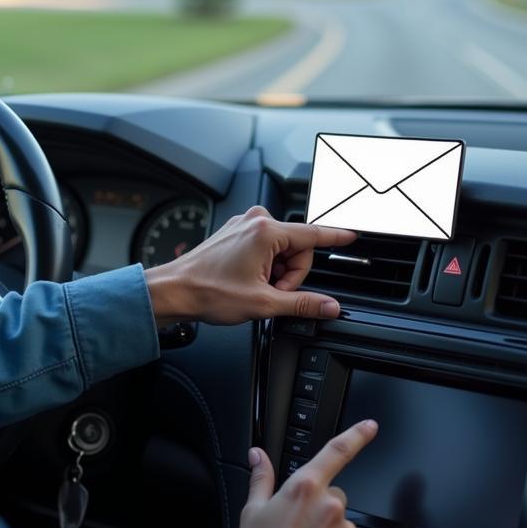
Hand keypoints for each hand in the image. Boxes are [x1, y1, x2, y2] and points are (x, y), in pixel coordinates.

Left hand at [144, 205, 356, 325]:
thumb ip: (302, 304)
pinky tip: (248, 280)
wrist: (173, 291)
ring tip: (256, 289)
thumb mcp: (262, 304)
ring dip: (276, 273)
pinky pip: (265, 248)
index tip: (352, 236)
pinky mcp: (236, 233)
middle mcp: (256, 221)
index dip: (336, 238)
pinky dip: (264, 267)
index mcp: (266, 232)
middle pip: (297, 248)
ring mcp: (244, 226)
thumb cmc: (208, 291)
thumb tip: (329, 306)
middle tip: (271, 293)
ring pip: (281, 250)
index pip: (314, 234)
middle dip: (290, 275)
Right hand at [232, 420, 377, 527]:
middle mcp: (330, 506)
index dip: (357, 435)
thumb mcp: (252, 512)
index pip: (337, 452)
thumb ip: (261, 478)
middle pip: (333, 496)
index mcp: (305, 487)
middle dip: (319, 508)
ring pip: (340, 525)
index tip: (370, 427)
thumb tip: (258, 456)